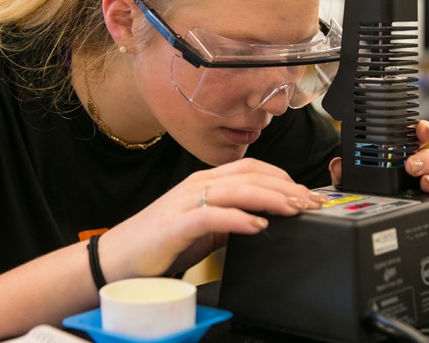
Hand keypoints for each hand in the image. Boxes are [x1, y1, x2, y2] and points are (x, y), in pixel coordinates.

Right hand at [97, 159, 325, 281]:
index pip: (251, 169)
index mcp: (205, 182)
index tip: (306, 193)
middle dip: (285, 186)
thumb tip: (261, 218)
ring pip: (235, 189)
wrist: (117, 258)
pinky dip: (238, 218)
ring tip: (294, 208)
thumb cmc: (160, 243)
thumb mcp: (203, 227)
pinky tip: (257, 225)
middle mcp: (196, 185)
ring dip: (269, 197)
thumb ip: (229, 218)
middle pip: (249, 176)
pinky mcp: (175, 224)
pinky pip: (211, 215)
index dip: (282, 177)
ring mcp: (184, 202)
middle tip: (311, 201)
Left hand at [328, 119, 428, 193]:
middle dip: (425, 156)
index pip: (415, 134)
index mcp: (400, 149)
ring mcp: (423, 178)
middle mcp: (416, 161)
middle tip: (411, 164)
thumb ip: (342, 169)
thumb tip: (337, 165)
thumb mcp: (349, 174)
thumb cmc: (365, 180)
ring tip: (423, 181)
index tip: (420, 129)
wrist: (366, 201)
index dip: (422, 129)